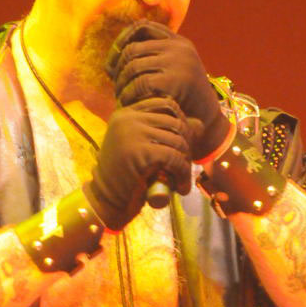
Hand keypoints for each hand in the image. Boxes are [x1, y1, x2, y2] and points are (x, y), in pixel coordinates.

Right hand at [84, 97, 192, 230]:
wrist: (105, 201)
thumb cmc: (125, 176)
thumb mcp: (144, 147)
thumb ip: (166, 133)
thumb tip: (199, 124)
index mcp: (125, 114)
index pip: (166, 104)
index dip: (181, 122)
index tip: (183, 144)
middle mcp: (128, 119)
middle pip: (175, 122)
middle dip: (187, 144)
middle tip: (184, 165)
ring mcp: (133, 134)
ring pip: (178, 141)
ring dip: (186, 162)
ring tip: (181, 179)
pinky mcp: (140, 152)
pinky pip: (174, 158)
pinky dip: (182, 174)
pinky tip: (180, 188)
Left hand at [111, 20, 230, 160]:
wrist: (209, 123)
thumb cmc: (183, 102)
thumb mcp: (170, 74)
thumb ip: (150, 62)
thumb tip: (111, 59)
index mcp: (178, 42)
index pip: (141, 27)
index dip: (120, 41)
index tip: (112, 64)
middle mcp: (180, 47)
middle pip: (133, 48)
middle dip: (118, 68)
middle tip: (115, 86)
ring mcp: (180, 61)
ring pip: (133, 65)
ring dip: (121, 83)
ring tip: (120, 97)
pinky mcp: (177, 80)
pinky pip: (141, 83)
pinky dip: (129, 94)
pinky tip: (127, 104)